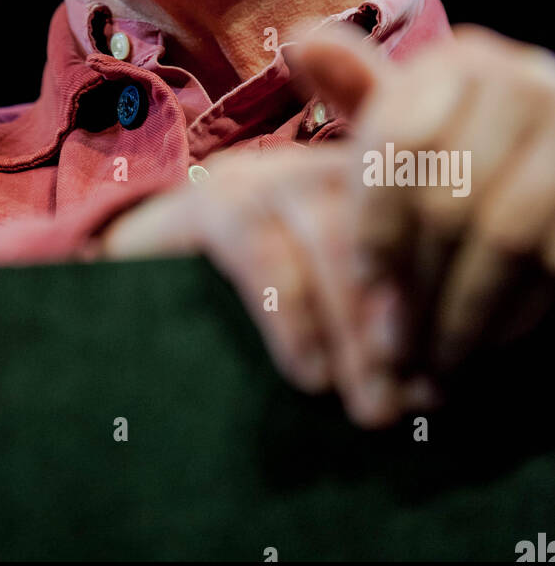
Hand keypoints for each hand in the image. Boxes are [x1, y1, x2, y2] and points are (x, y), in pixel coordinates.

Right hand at [99, 145, 439, 426]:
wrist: (124, 304)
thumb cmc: (232, 321)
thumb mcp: (312, 322)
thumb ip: (366, 334)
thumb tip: (426, 391)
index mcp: (348, 186)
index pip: (412, 218)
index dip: (433, 296)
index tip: (441, 379)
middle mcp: (306, 166)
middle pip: (377, 219)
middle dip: (398, 316)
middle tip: (407, 397)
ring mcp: (255, 176)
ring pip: (324, 225)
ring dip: (353, 323)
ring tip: (367, 399)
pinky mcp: (203, 200)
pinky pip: (257, 241)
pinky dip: (290, 310)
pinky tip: (308, 370)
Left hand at [287, 21, 554, 385]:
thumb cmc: (475, 156)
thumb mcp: (418, 123)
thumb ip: (362, 94)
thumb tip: (300, 44)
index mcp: (460, 64)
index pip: (399, 140)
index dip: (374, 218)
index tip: (360, 283)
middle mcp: (519, 82)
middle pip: (445, 195)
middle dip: (413, 281)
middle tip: (391, 347)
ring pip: (497, 234)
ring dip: (459, 309)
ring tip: (431, 360)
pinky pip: (547, 258)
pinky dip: (513, 312)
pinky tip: (485, 344)